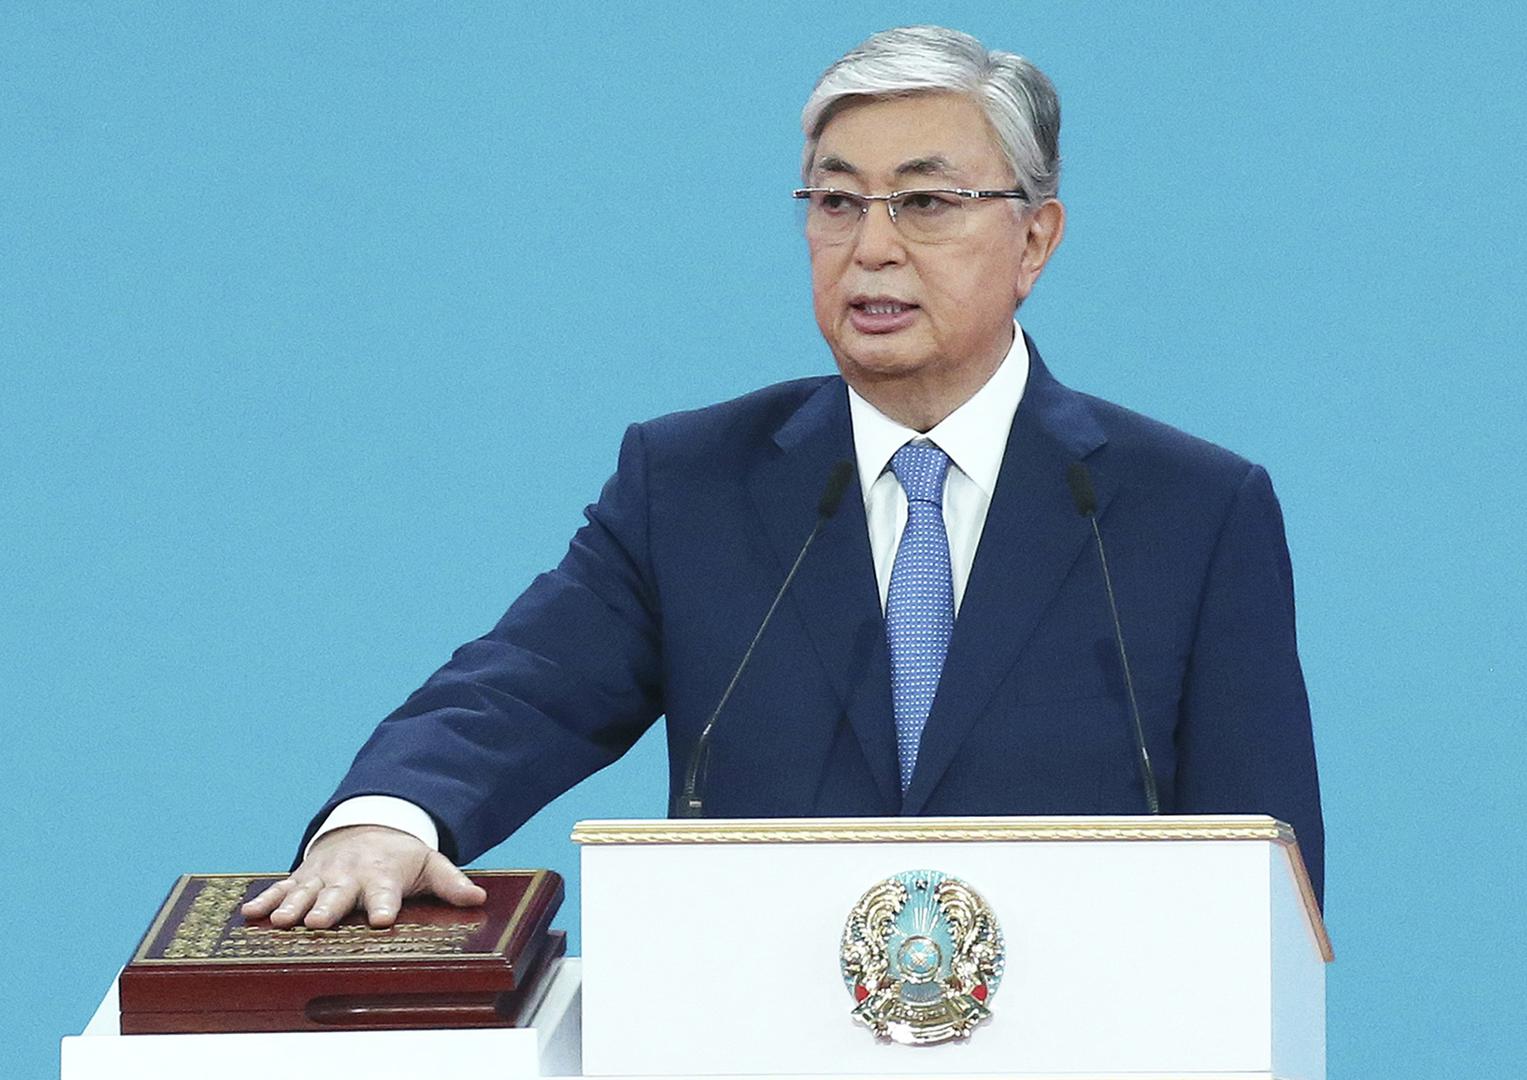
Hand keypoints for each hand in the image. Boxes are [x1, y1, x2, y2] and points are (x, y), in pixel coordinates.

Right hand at [238, 824, 486, 928]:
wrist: (369, 826)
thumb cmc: (402, 856)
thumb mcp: (430, 865)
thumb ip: (452, 883)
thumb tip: (478, 898)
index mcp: (383, 876)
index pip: (385, 893)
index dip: (384, 906)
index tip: (381, 920)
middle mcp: (350, 876)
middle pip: (339, 895)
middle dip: (328, 907)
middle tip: (317, 922)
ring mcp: (323, 876)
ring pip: (305, 892)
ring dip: (292, 906)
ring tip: (281, 921)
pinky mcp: (303, 876)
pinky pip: (281, 887)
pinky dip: (266, 899)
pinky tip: (250, 913)